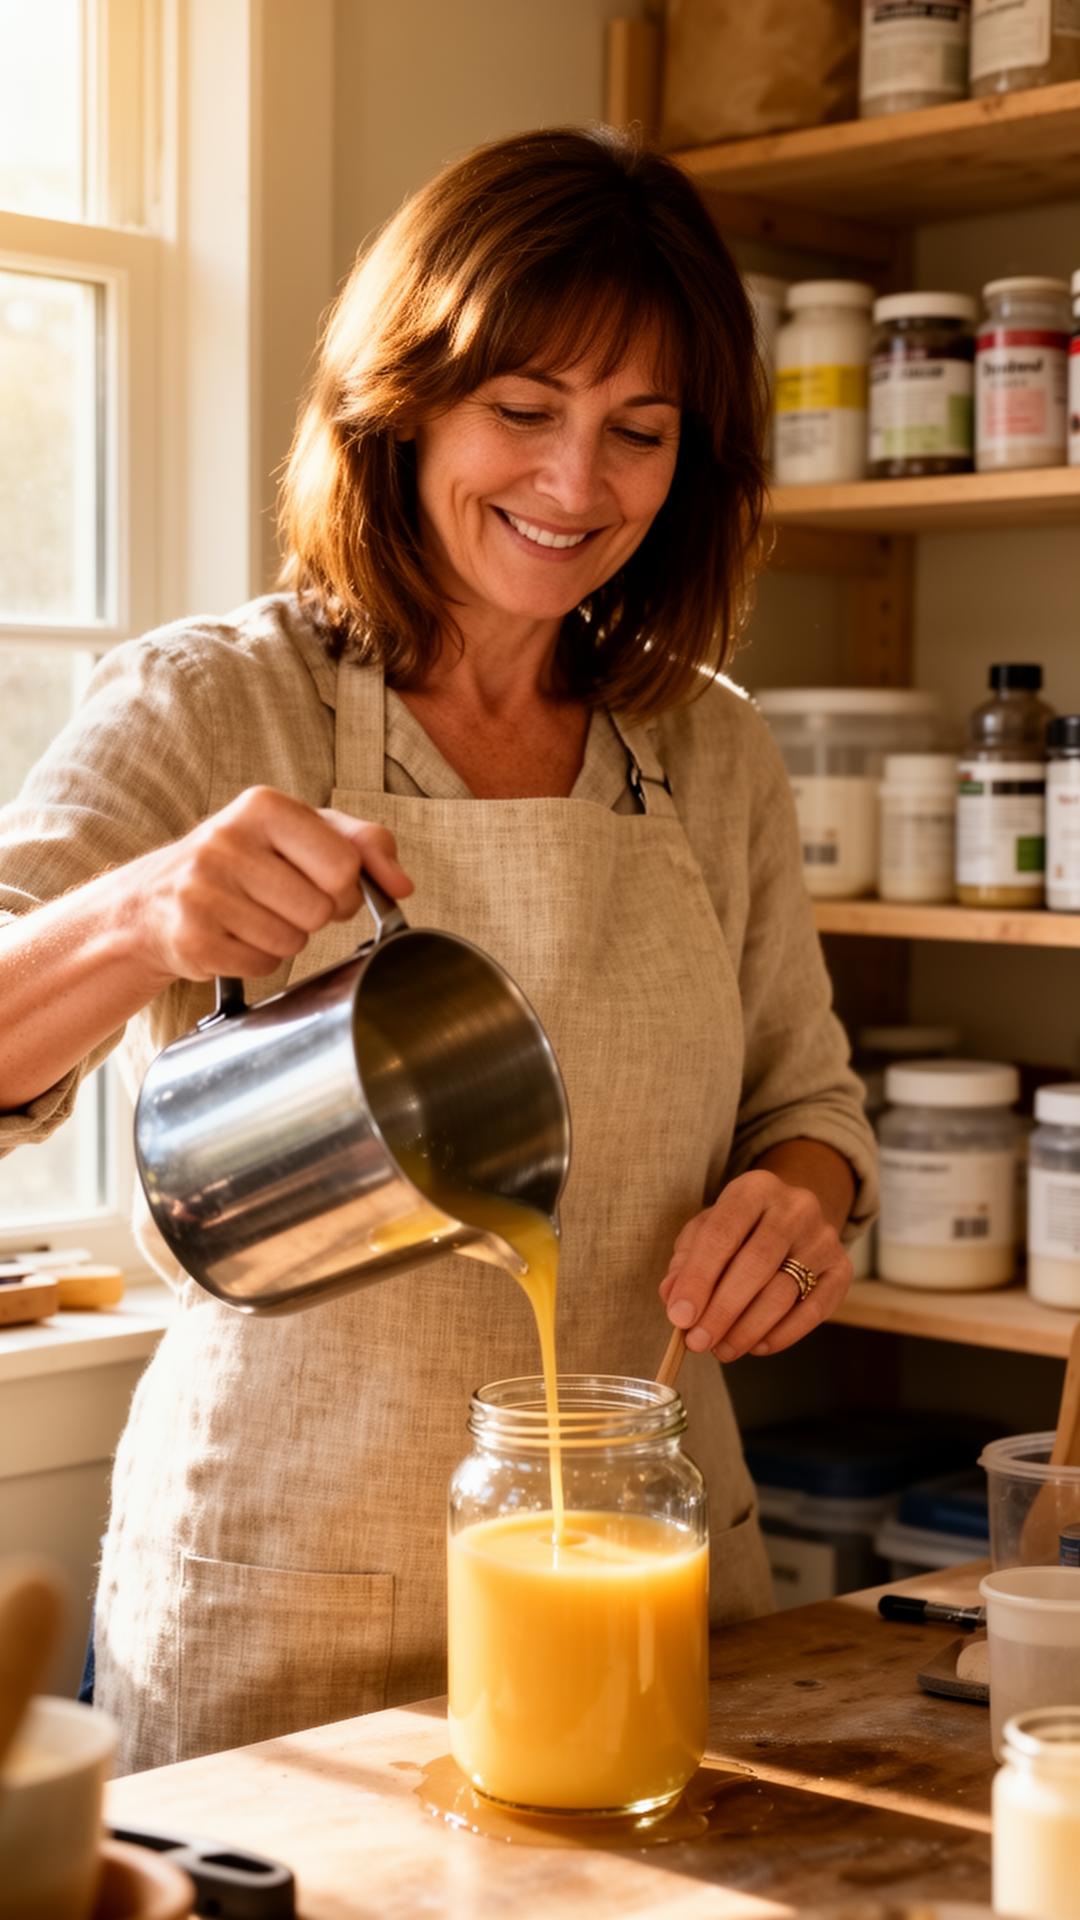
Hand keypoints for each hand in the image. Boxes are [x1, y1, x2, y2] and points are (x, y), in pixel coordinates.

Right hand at [133, 785, 413, 986]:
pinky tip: (234, 937)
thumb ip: (363, 845)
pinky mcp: (191, 937)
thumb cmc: (246, 861)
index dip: (345, 889)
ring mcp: (203, 890)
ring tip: (253, 917)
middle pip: (320, 909)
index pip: (344, 866)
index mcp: (264, 806)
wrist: (153, 898)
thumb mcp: (303, 833)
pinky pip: (261, 965)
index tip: (324, 885)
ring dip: (284, 939)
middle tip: (282, 902)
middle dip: (312, 916)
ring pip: (292, 941)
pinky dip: (258, 960)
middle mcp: (227, 841)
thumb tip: (402, 885)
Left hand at [658, 1168, 852, 1361]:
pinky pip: (814, 1311)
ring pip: (784, 1292)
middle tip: (698, 1342)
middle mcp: (795, 1208)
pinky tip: (756, 1346)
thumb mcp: (707, 1230)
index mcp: (754, 1189)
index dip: (699, 1279)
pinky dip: (782, 1335)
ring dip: (747, 1329)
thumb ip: (686, 1262)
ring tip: (722, 1350)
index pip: (722, 1233)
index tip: (680, 1317)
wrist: (795, 1217)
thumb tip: (673, 1299)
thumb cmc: (741, 1228)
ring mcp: (824, 1238)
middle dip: (722, 1310)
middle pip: (756, 1264)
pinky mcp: (842, 1269)